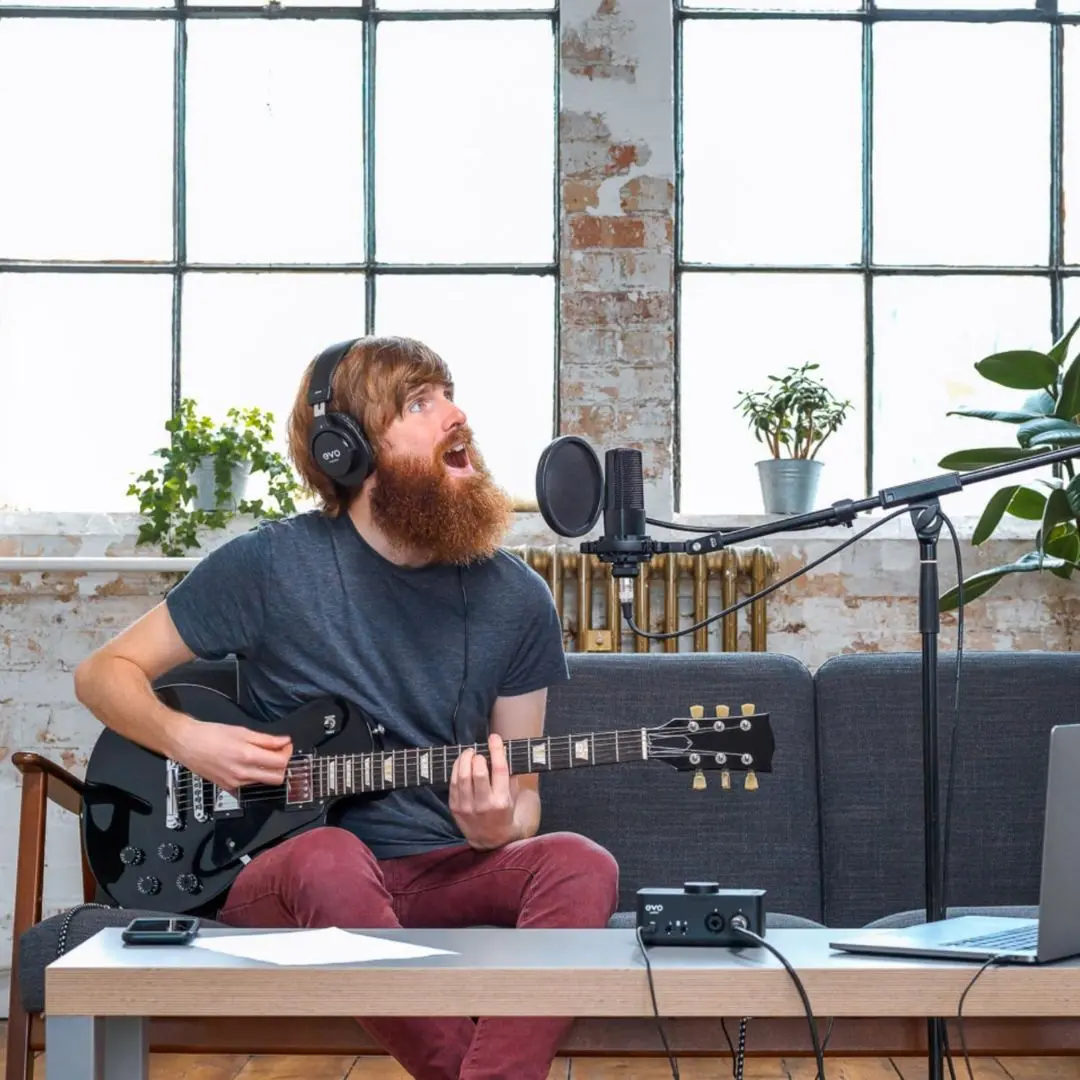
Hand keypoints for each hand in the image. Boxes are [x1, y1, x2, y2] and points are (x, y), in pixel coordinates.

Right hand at [174, 719, 292, 790]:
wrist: (186, 744)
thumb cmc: (209, 735)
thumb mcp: (241, 731)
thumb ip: (266, 739)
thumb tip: (284, 741)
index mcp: (246, 756)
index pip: (280, 763)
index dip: (288, 753)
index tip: (286, 745)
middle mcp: (242, 774)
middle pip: (276, 778)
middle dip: (282, 765)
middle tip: (279, 753)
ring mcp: (234, 784)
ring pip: (263, 782)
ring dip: (269, 771)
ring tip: (263, 756)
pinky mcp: (228, 788)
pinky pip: (249, 786)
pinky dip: (254, 777)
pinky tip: (250, 766)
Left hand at [450, 733, 515, 850]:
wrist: (492, 840)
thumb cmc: (506, 813)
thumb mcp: (514, 797)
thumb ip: (510, 775)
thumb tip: (502, 751)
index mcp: (502, 801)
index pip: (499, 770)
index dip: (496, 750)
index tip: (494, 738)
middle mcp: (484, 805)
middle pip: (477, 772)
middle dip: (477, 756)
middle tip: (478, 752)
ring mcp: (468, 807)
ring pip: (462, 776)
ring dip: (464, 759)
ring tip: (469, 753)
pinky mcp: (455, 808)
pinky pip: (453, 783)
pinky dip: (456, 769)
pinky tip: (461, 763)